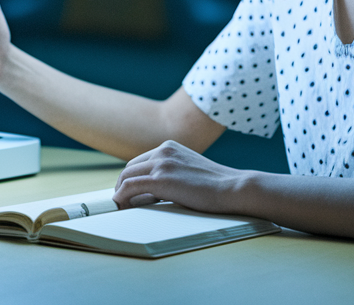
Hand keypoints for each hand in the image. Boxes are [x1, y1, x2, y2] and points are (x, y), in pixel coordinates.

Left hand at [113, 140, 249, 212]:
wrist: (233, 188)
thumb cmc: (217, 186)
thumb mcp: (190, 171)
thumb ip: (173, 173)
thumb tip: (154, 191)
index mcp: (170, 146)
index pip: (141, 161)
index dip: (132, 178)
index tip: (129, 193)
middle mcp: (163, 150)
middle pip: (130, 168)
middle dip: (123, 185)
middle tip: (122, 202)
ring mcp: (162, 163)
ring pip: (126, 176)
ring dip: (120, 193)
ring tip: (121, 208)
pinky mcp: (161, 180)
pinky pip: (130, 187)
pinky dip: (121, 197)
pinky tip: (121, 206)